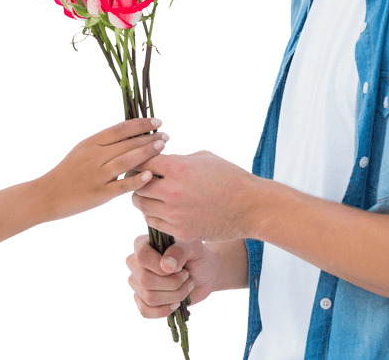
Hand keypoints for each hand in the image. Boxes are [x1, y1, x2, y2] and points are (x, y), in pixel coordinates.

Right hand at [35, 118, 169, 222]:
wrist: (47, 195)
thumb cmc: (68, 172)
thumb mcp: (82, 151)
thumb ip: (103, 144)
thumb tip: (129, 134)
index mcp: (91, 143)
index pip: (120, 129)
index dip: (140, 124)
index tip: (157, 121)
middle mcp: (94, 156)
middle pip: (127, 143)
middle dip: (149, 137)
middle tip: (166, 135)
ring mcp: (97, 175)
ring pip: (126, 161)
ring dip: (146, 152)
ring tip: (162, 146)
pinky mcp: (99, 194)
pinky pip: (121, 186)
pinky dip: (136, 180)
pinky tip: (150, 175)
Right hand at [125, 236, 219, 317]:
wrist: (206, 275)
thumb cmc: (197, 257)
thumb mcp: (193, 248)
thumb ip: (179, 251)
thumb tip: (165, 266)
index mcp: (143, 245)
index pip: (141, 257)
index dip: (159, 267)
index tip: (179, 269)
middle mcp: (136, 264)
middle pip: (144, 280)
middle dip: (172, 284)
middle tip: (186, 277)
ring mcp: (138, 283)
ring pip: (149, 297)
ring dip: (174, 296)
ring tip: (185, 288)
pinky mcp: (143, 300)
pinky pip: (145, 311)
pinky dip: (165, 310)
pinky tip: (176, 304)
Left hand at [131, 151, 261, 242]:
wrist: (251, 207)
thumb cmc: (229, 177)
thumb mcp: (203, 158)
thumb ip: (178, 159)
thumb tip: (159, 161)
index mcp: (177, 167)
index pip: (142, 162)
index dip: (139, 162)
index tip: (142, 163)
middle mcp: (172, 190)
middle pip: (136, 186)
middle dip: (137, 181)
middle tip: (142, 180)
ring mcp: (175, 214)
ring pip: (141, 206)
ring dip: (143, 199)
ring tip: (151, 195)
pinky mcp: (181, 231)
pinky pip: (153, 223)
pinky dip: (153, 215)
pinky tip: (161, 210)